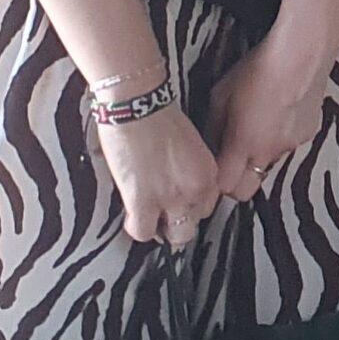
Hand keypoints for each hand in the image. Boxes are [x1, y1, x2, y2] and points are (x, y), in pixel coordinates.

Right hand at [91, 99, 222, 246]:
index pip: (207, 205)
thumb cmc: (156, 113)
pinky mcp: (143, 202)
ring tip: (147, 217)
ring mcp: (171, 198)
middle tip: (161, 212)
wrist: (136, 104)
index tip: (178, 203)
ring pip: (175, 236)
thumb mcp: (186, 143)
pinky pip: (143, 232)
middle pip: (194, 223)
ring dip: (160, 229)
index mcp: (207, 171)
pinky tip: (131, 215)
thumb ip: (187, 167)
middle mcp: (195, 188)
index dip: (190, 206)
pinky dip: (136, 227)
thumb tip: (172, 180)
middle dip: (177, 220)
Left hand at [205, 27, 332, 204]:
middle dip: (234, 185)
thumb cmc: (257, 70)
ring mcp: (291, 146)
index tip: (210, 176)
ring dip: (257, 158)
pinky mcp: (308, 134)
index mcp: (243, 145)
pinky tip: (277, 115)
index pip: (225, 188)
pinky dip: (278, 139)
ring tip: (256, 128)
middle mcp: (268, 153)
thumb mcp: (221, 95)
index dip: (214, 186)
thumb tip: (207, 146)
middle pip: (246, 192)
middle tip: (227, 164)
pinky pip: (287, 147)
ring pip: (267, 168)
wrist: (301, 54)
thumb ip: (212, 127)